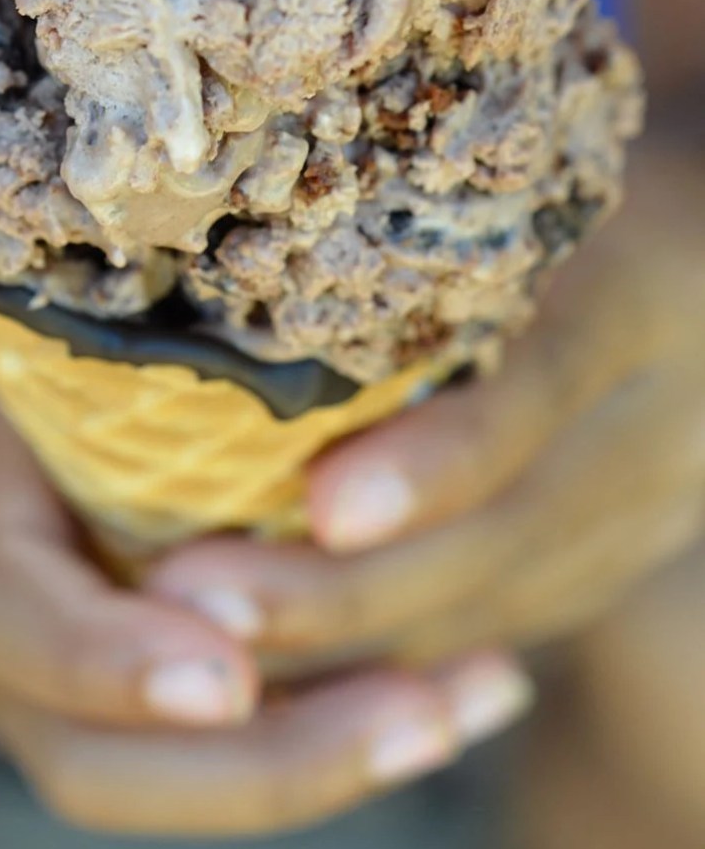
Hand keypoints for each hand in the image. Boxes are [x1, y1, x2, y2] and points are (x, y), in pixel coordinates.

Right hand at [0, 232, 531, 836]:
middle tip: (423, 720)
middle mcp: (3, 655)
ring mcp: (57, 692)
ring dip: (334, 762)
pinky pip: (223, 747)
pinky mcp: (129, 683)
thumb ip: (114, 356)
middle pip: (105, 769)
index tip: (224, 678)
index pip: (11, 629)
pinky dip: (342, 725)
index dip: (110, 665)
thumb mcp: (22, 326)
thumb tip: (290, 305)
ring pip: (173, 784)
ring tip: (488, 697)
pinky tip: (476, 677)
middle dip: (273, 765)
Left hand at [149, 145, 704, 669]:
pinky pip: (506, 621)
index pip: (542, 387)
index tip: (320, 501)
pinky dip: (394, 656)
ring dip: (351, 647)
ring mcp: (650, 504)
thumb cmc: (569, 188)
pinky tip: (284, 665)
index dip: (442, 459)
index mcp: (636, 298)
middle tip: (193, 598)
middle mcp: (661, 418)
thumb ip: (427, 234)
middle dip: (349, 587)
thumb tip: (236, 250)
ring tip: (202, 648)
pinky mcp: (616, 553)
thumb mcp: (526, 182)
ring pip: (500, 604)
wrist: (700, 265)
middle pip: (510, 531)